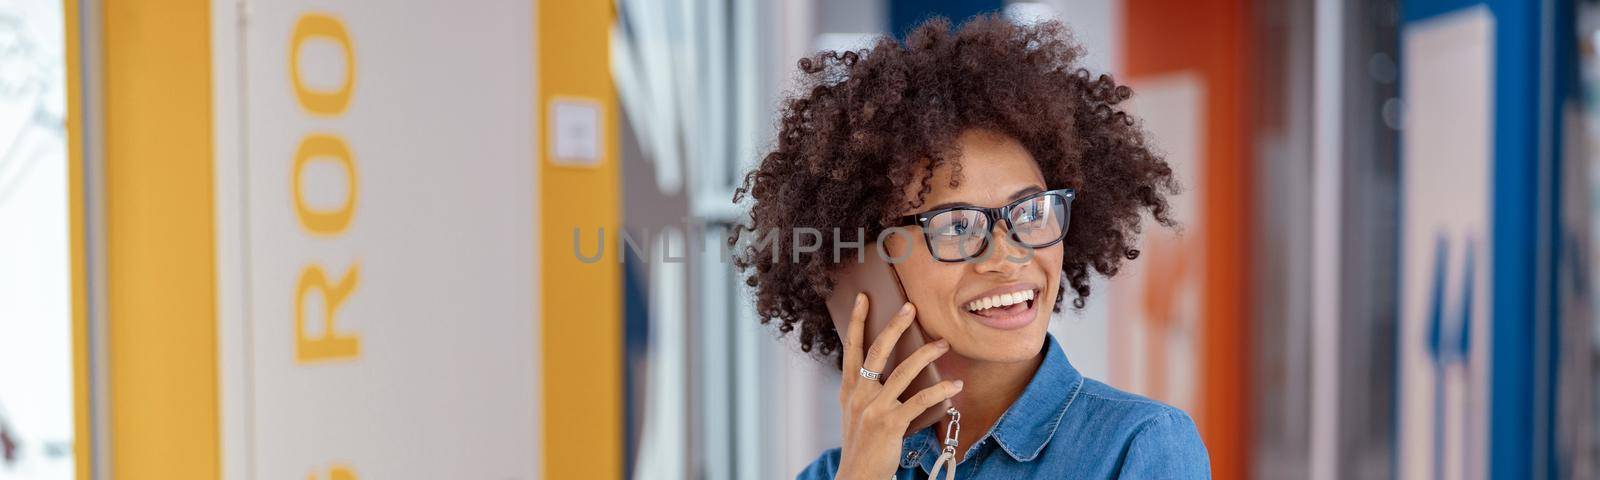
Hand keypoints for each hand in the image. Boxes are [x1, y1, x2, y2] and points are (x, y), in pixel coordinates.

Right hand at [834, 294, 963, 479]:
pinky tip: (954, 384)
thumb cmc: (861, 442)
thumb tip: (888, 366)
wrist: (857, 474)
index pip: (852, 347)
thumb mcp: (855, 411)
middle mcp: (860, 394)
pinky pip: (920, 401)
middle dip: (895, 326)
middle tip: (910, 307)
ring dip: (926, 354)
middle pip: (878, 351)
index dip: (858, 321)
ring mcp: (875, 408)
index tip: (865, 298)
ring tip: (943, 343)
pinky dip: (941, 391)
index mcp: (849, 388)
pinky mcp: (891, 424)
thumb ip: (866, 388)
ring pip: (903, 372)